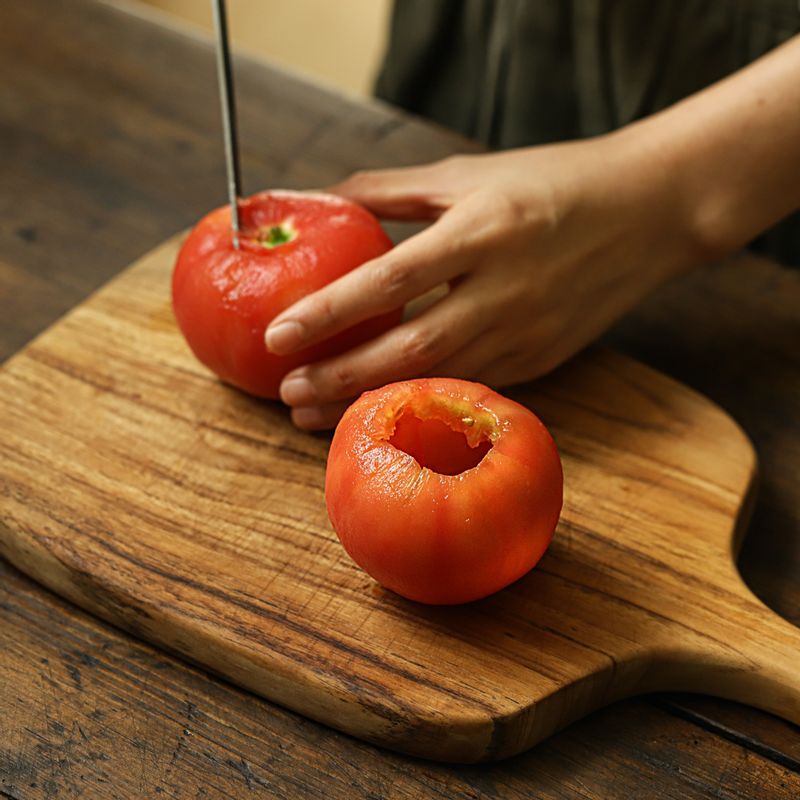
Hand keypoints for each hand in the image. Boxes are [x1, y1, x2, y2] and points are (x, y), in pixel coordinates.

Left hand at [265, 130, 705, 428]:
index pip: (390, 282)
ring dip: (373, 400)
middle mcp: (504, 290)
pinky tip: (383, 407)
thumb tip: (325, 196)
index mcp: (483, 232)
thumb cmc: (553, 182)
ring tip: (314, 416)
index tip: (277, 336)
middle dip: (340, 378)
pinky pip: (470, 388)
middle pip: (409, 349)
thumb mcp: (471, 172)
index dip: (329, 313)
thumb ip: (393, 188)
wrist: (649, 212)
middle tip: (286, 395)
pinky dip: (421, 401)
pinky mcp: (541, 360)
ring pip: (438, 380)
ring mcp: (527, 333)